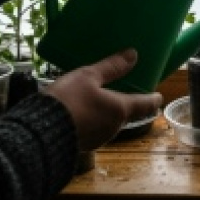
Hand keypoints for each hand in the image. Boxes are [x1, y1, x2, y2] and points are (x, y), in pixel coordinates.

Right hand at [41, 49, 163, 150]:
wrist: (40, 132)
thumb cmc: (69, 100)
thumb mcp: (88, 76)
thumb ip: (111, 67)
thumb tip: (133, 54)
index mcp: (120, 110)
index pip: (145, 104)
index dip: (153, 99)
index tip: (158, 96)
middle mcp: (114, 127)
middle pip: (125, 113)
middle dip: (122, 103)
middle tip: (117, 90)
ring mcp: (99, 139)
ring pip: (108, 122)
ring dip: (104, 112)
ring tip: (93, 98)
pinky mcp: (83, 145)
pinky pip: (93, 129)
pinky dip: (91, 120)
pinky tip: (79, 112)